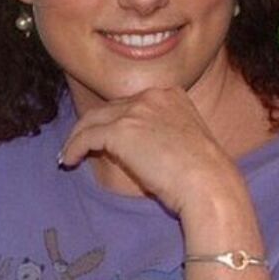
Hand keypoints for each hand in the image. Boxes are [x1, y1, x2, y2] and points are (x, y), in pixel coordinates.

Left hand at [59, 87, 240, 216]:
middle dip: (93, 127)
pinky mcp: (121, 130)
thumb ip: (160, 133)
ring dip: (77, 137)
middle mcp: (152, 95)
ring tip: (69, 155)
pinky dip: (74, 147)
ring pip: (93, 119)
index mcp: (171, 94)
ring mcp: (136, 110)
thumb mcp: (184, 141)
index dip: (113, 120)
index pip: (130, 103)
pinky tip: (69, 161)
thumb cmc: (203, 175)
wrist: (209, 185)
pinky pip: (87, 137)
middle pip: (109, 108)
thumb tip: (133, 148)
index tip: (103, 136)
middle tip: (79, 145)